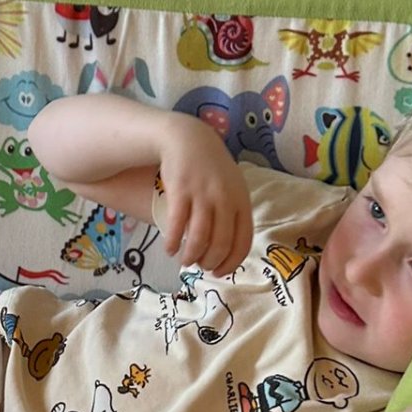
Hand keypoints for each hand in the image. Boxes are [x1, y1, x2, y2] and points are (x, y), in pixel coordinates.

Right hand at [157, 118, 253, 275]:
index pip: (243, 241)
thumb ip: (233, 212)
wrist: (188, 139)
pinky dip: (173, 242)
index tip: (220, 273)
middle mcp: (225, 199)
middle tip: (200, 266)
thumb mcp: (232, 187)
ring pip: (200, 237)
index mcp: (241, 201)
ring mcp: (203, 194)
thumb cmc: (211, 168)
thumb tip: (228, 247)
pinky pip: (178, 225)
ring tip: (184, 261)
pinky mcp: (181, 190)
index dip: (231, 262)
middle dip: (210, 262)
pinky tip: (169, 249)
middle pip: (221, 243)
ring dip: (191, 256)